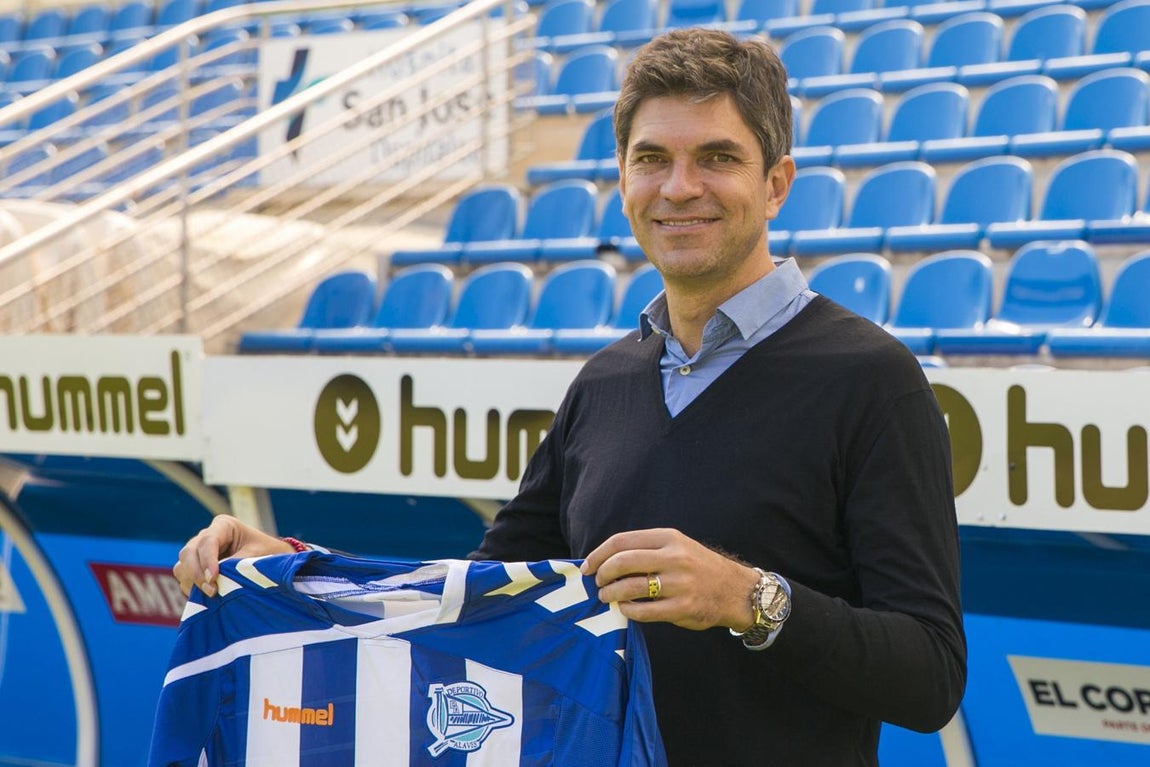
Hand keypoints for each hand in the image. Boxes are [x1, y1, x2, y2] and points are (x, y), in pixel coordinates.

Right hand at [173, 515, 292, 597]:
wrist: (272, 561)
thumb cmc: (268, 553)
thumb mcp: (258, 556)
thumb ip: (238, 565)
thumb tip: (217, 580)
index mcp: (224, 526)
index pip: (207, 541)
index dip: (207, 560)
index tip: (213, 578)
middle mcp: (207, 536)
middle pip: (188, 552)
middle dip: (196, 573)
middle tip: (212, 591)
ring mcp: (198, 551)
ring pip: (182, 565)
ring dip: (192, 582)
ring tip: (211, 595)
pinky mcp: (196, 567)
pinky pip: (184, 578)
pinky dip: (192, 588)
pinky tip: (206, 597)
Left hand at [581, 528, 759, 631]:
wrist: (735, 590)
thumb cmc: (697, 567)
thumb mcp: (676, 547)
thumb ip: (646, 550)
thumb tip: (605, 560)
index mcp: (669, 538)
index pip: (622, 541)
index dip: (599, 554)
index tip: (588, 566)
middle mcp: (674, 557)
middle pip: (622, 562)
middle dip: (602, 574)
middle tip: (597, 583)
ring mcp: (680, 583)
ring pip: (630, 587)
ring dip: (611, 594)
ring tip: (607, 597)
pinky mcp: (683, 607)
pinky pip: (644, 611)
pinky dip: (628, 610)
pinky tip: (625, 609)